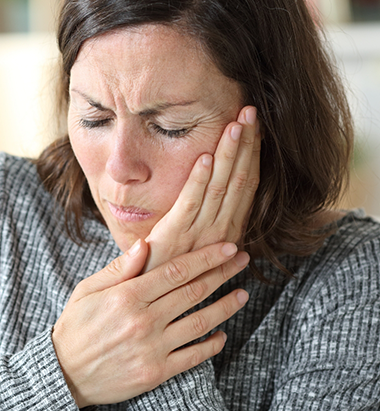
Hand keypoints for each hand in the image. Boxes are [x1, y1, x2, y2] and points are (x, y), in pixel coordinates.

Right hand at [52, 239, 248, 407]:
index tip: (227, 247)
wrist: (65, 374)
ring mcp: (152, 348)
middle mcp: (143, 320)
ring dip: (225, 307)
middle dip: (222, 273)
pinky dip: (211, 345)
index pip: (176, 270)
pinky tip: (222, 335)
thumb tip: (146, 243)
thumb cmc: (76, 325)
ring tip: (243, 294)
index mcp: (127, 296)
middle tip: (242, 261)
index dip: (206, 257)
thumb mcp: (88, 290)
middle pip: (193, 292)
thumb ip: (119, 268)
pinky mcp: (156, 373)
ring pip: (199, 322)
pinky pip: (192, 357)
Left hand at [144, 106, 259, 271]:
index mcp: (229, 230)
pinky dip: (198, 179)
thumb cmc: (173, 269)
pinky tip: (204, 156)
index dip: (252, 155)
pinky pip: (190, 203)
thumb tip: (234, 231)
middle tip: (251, 111)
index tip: (256, 127)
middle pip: (238, 180)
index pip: (246, 185)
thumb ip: (214, 230)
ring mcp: (199, 233)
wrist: (153, 299)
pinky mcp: (174, 235)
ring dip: (228, 154)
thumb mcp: (201, 247)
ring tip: (236, 124)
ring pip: (219, 186)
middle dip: (246, 144)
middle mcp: (221, 230)